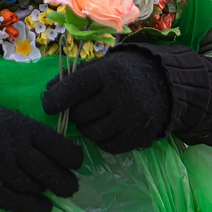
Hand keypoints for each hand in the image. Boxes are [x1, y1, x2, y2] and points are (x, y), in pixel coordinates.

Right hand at [0, 91, 83, 211]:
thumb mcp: (6, 117)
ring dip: (45, 192)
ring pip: (32, 186)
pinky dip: (33, 207)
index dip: (72, 159)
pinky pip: (15, 201)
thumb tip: (54, 156)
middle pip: (49, 170)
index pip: (58, 146)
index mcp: (20, 125)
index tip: (75, 165)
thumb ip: (27, 135)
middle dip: (65, 182)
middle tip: (71, 187)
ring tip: (52, 194)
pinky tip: (42, 207)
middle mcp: (12, 145)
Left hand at [41, 50, 172, 153]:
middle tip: (82, 108)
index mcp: (109, 72)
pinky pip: (108, 146)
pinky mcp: (139, 135)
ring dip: (87, 127)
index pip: (73, 88)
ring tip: (95, 117)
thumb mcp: (102, 66)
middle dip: (75, 113)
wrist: (164, 83)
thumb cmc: (124, 73)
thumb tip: (48, 92)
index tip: (48, 105)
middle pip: (80, 114)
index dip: (55, 99)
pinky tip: (107, 127)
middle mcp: (121, 94)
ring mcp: (132, 117)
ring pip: (92, 133)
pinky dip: (102, 139)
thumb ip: (75, 77)